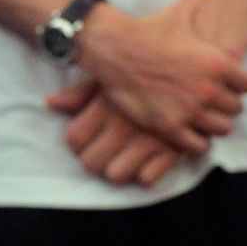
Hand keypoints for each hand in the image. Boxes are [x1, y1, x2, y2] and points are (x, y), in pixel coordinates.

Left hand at [46, 79, 181, 185]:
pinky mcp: (173, 151)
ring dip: (115, 170)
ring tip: (119, 160)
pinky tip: (144, 160)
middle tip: (97, 154)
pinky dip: (143, 173)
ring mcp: (147, 141)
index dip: (75, 143)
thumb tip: (51, 103)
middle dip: (91, 161)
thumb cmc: (148, 69)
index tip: (80, 141)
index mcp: (105, 106)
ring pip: (115, 176)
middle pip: (90, 163)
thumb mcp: (112, 75)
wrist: (195, 66)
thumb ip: (80, 93)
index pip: (74, 138)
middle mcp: (122, 126)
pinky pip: (147, 179)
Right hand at [72, 0, 246, 153]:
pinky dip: (195, 141)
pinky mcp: (170, 127)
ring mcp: (190, 111)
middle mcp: (209, 90)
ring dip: (212, 123)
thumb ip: (198, 8)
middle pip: (236, 109)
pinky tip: (186, 131)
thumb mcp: (178, 14)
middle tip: (208, 100)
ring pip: (222, 129)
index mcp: (218, 64)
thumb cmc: (146, 30)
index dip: (236, 85)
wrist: (113, 47)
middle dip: (224, 105)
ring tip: (199, 117)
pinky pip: (199, 146)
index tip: (224, 84)